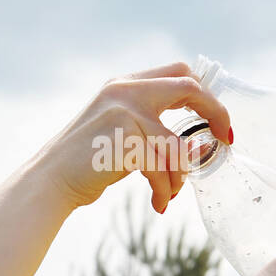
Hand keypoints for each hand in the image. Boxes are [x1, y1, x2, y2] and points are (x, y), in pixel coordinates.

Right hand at [32, 62, 231, 213]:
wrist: (51, 179)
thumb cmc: (90, 160)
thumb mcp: (121, 127)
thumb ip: (153, 122)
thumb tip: (200, 141)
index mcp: (126, 84)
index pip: (180, 72)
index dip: (207, 94)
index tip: (219, 121)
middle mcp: (125, 91)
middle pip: (190, 88)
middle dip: (216, 114)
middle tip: (224, 141)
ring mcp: (125, 113)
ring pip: (180, 145)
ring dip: (181, 175)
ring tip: (171, 191)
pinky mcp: (125, 141)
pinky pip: (165, 169)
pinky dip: (166, 190)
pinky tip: (159, 203)